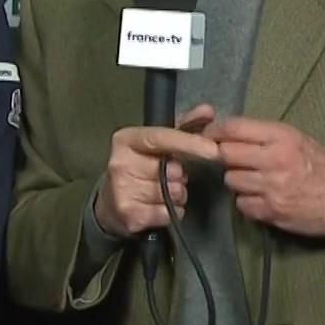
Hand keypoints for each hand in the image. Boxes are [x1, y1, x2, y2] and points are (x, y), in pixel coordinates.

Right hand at [95, 104, 219, 236]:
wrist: (110, 206)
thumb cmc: (138, 170)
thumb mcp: (155, 145)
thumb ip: (183, 125)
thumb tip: (207, 111)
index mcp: (125, 140)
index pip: (162, 138)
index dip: (190, 143)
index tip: (214, 150)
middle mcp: (119, 163)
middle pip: (172, 170)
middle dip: (179, 176)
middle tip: (167, 177)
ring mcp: (122, 190)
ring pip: (173, 193)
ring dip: (177, 195)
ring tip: (161, 193)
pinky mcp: (128, 214)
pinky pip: (169, 213)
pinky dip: (172, 212)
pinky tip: (158, 208)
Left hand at [207, 116, 324, 236]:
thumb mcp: (298, 139)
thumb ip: (264, 137)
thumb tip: (227, 135)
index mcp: (282, 137)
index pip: (233, 128)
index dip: (215, 131)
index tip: (209, 135)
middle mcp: (274, 160)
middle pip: (225, 154)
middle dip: (224, 157)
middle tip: (234, 161)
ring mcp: (272, 188)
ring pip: (230, 180)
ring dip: (237, 181)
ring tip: (254, 180)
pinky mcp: (272, 212)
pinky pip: (242, 205)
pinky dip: (247, 202)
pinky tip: (262, 198)